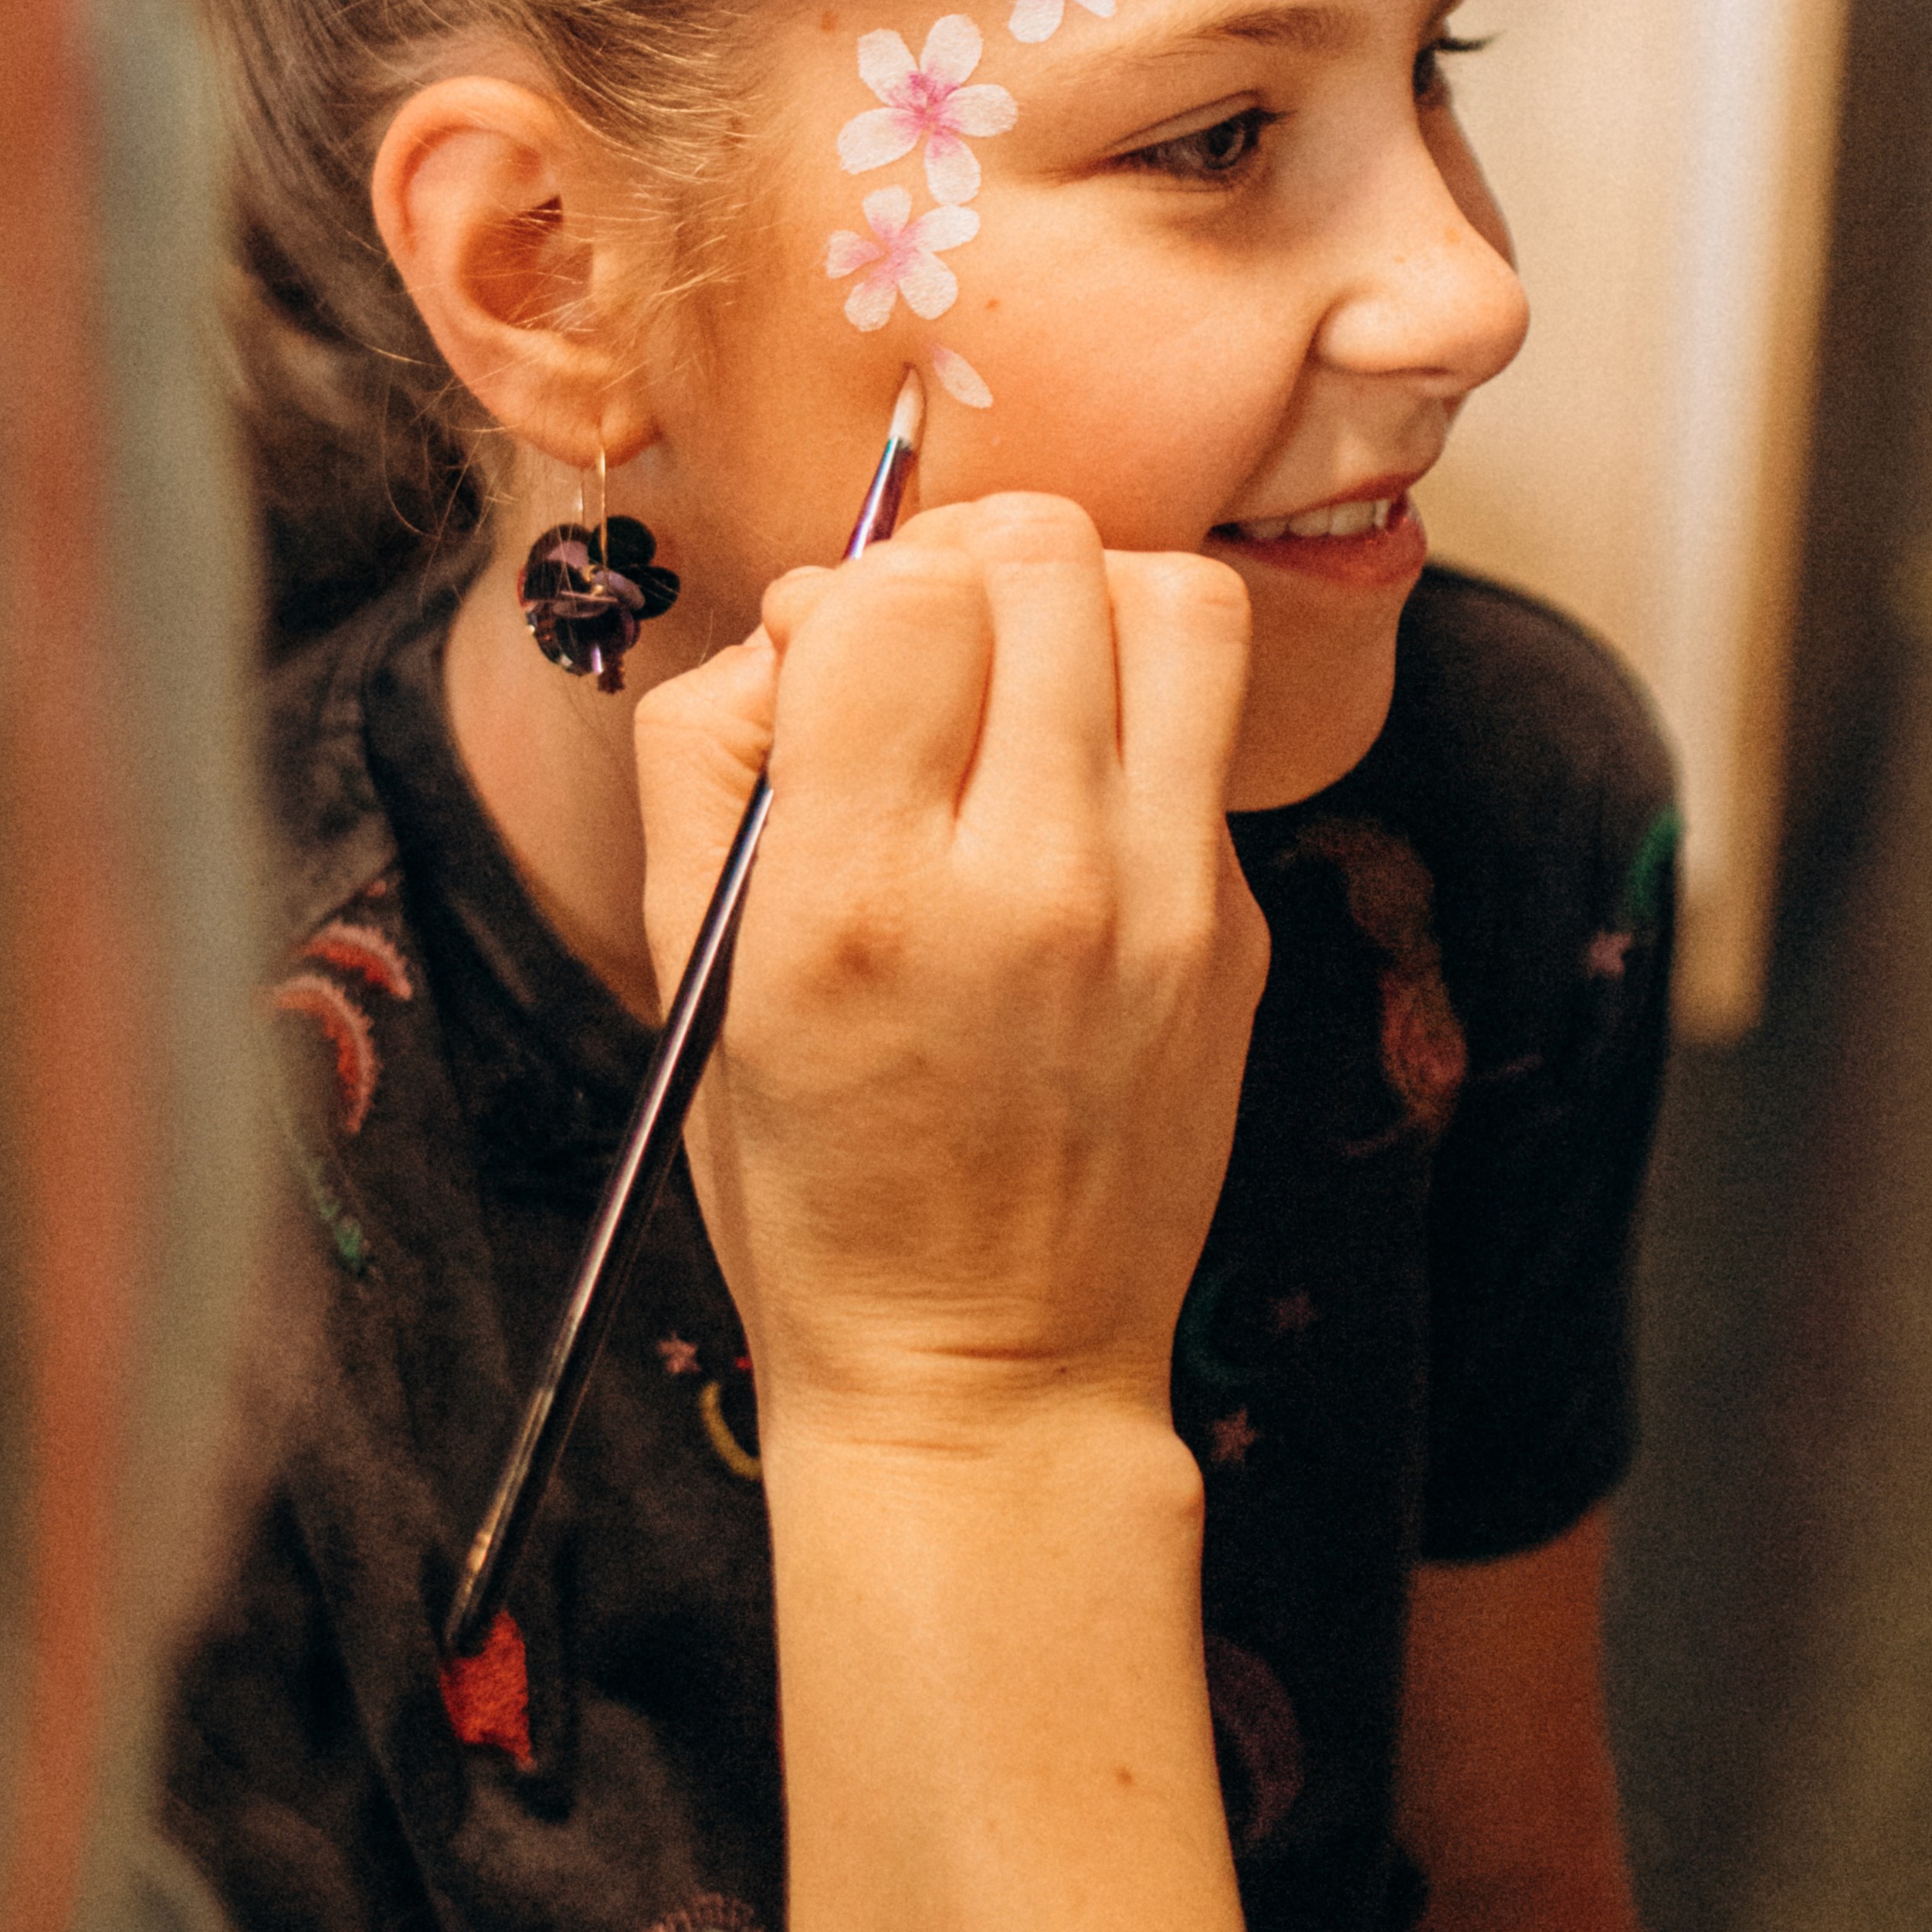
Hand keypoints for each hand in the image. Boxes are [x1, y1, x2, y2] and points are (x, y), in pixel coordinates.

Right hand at [634, 497, 1266, 1455]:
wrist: (984, 1371)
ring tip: (1029, 675)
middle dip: (963, 570)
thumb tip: (806, 615)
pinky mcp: (1236, 928)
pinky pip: (1211, 726)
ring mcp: (1163, 904)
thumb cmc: (810, 1177)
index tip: (826, 666)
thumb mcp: (695, 967)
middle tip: (927, 651)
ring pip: (1176, 599)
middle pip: (1044, 560)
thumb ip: (713, 753)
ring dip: (1088, 603)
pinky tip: (1074, 793)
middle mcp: (1030, 884)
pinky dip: (1139, 713)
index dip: (845, 594)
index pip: (894, 598)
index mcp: (858, 899)